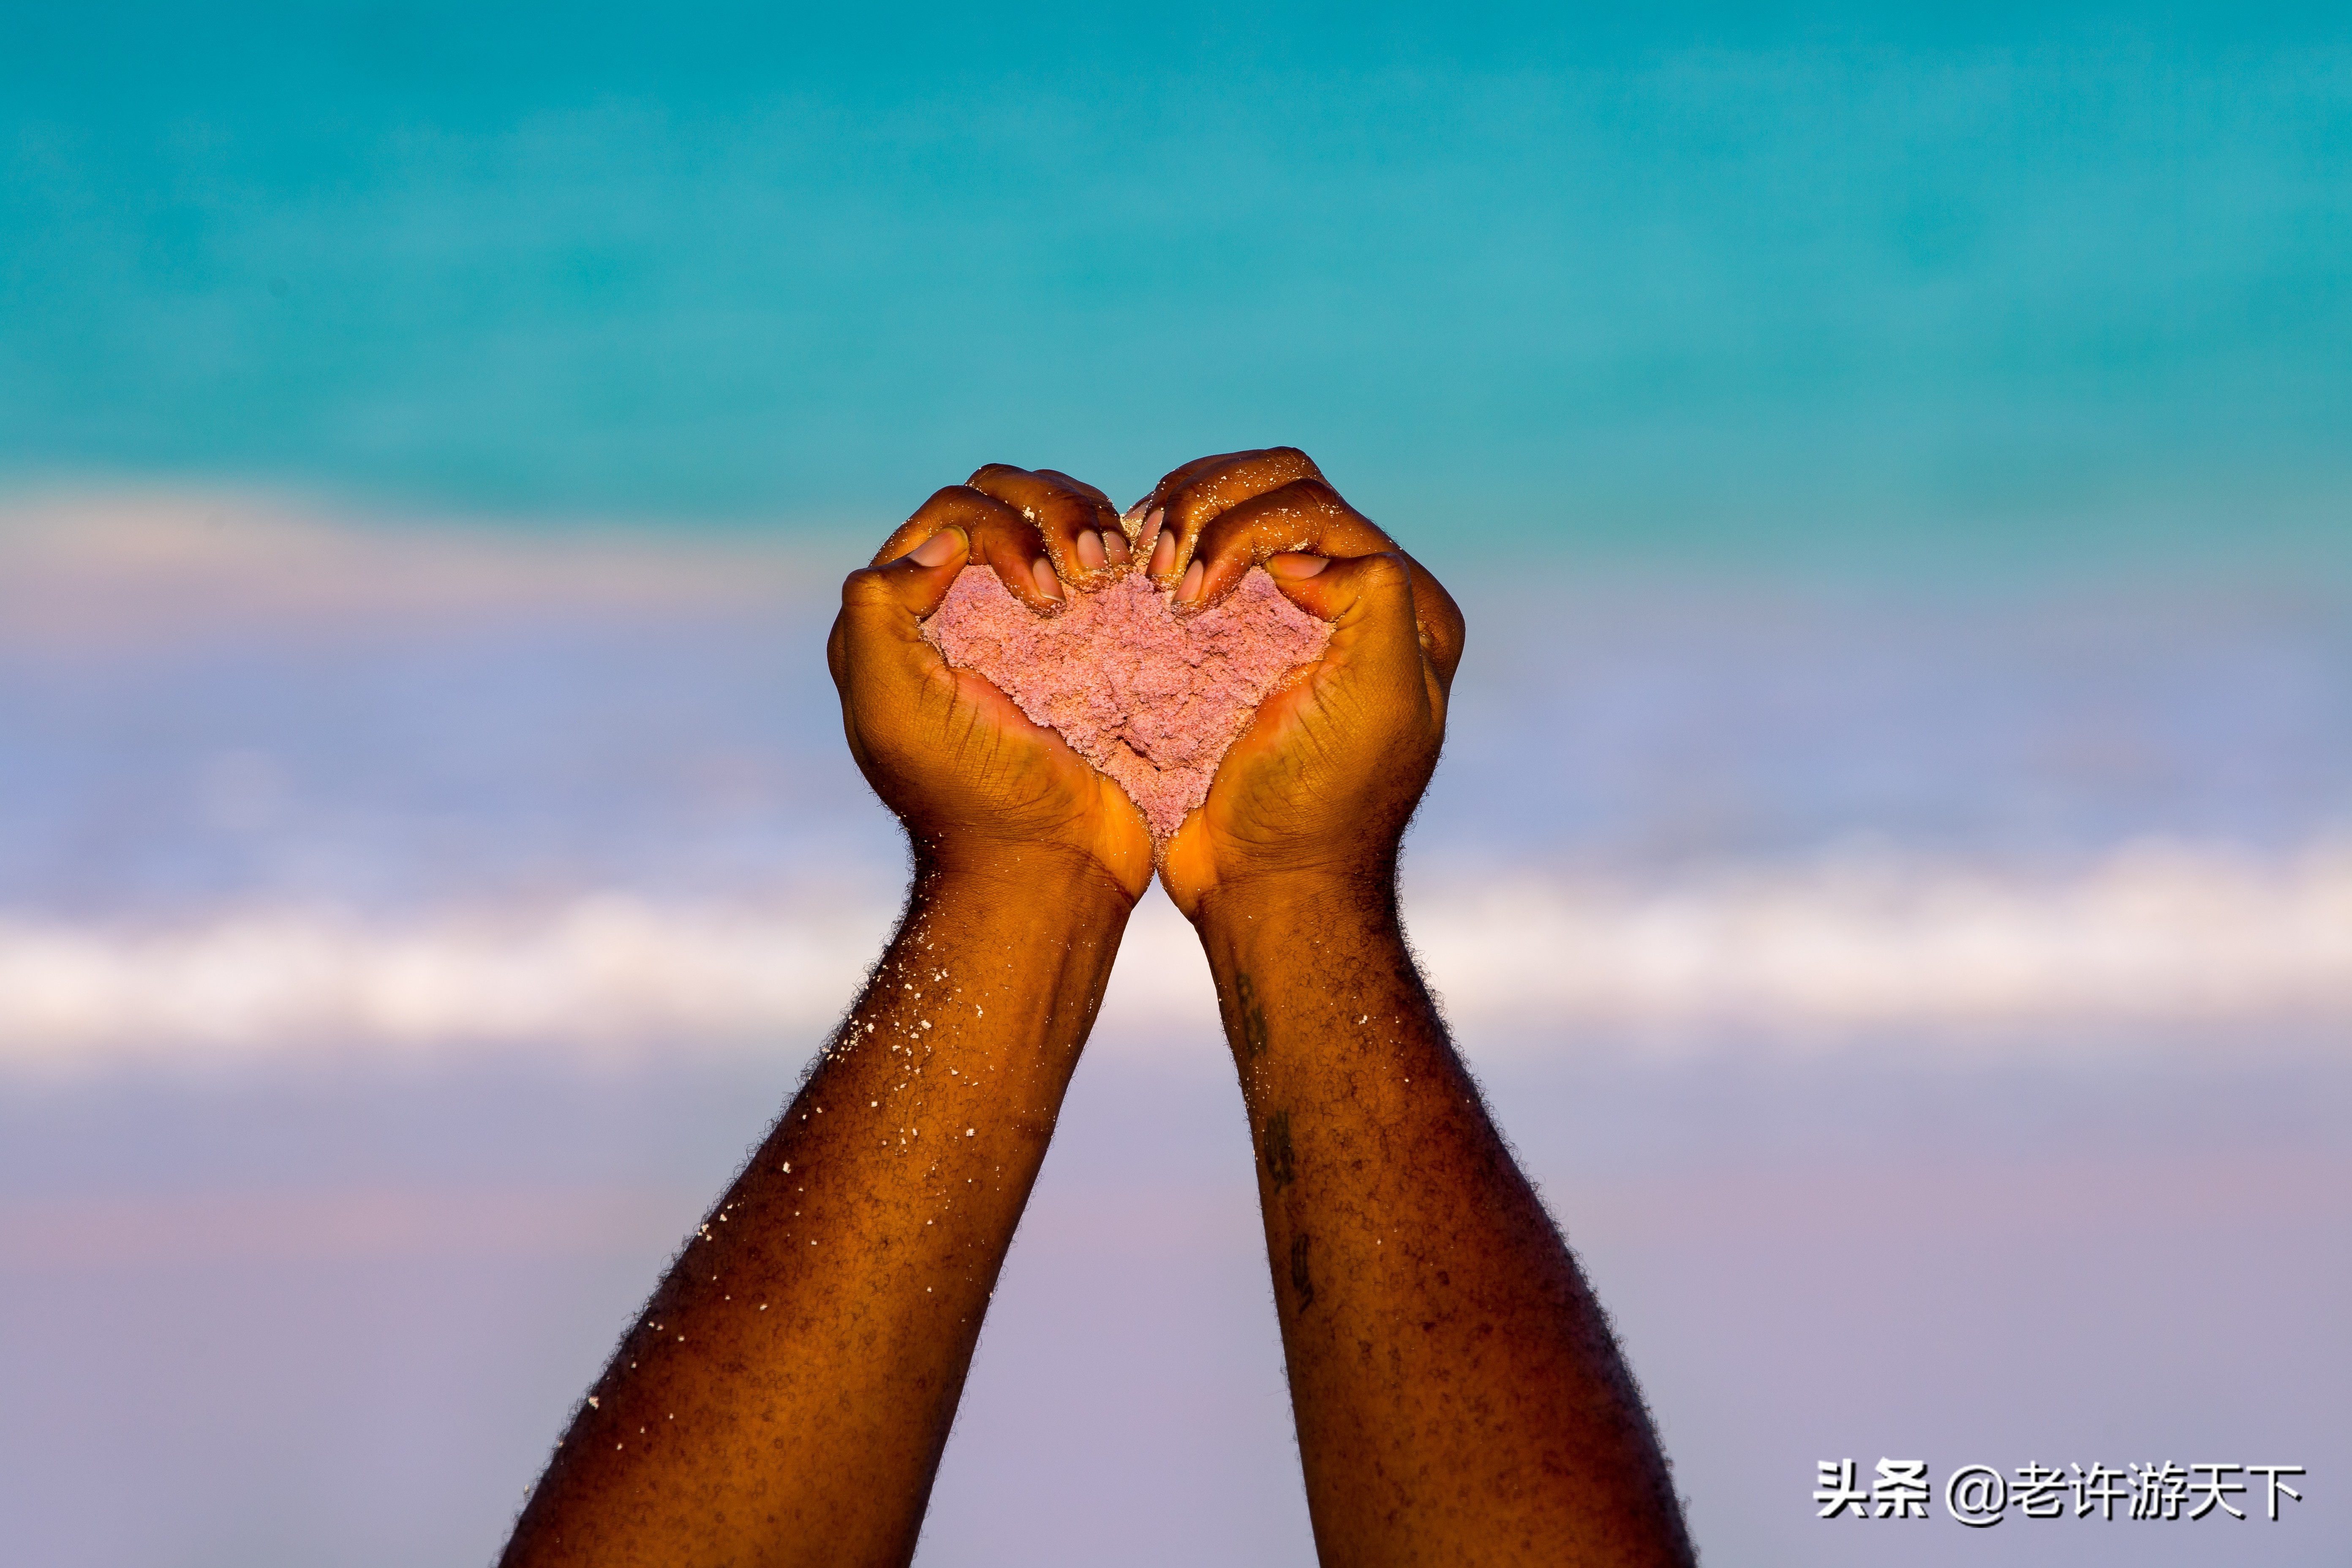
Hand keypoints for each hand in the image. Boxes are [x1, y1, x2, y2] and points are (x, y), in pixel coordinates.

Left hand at [829, 464, 1153, 900]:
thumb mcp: (892, 705)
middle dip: (1053, 515)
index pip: (953, 514)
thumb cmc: (970, 791)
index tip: (1039, 598)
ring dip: (1089, 523)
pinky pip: (1099, 554)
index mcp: (902, 616)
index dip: (1003, 531)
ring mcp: (1026, 618)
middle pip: (1005, 496)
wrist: (1051, 862)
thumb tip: (939, 542)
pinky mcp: (1084, 637)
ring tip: (1113, 572)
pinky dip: (1120, 548)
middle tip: (1084, 578)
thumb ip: (879, 610)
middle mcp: (959, 606)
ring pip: (1055, 513)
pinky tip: (1133, 577)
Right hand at [1127, 449, 1465, 917]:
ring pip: (1233, 505)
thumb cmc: (1320, 802)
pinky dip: (1164, 544)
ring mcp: (1290, 610)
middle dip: (1206, 506)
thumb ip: (1375, 599)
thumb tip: (1304, 551)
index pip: (1316, 506)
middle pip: (1277, 486)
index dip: (1246, 527)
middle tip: (1164, 567)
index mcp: (1402, 606)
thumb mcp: (1378, 698)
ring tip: (1146, 564)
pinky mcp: (1236, 633)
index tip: (1199, 590)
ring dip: (1179, 517)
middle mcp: (1354, 595)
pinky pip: (1201, 550)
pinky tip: (1135, 566)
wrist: (1264, 881)